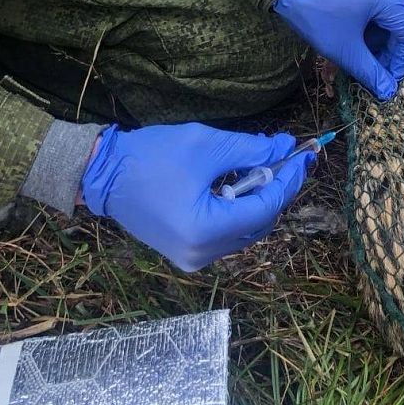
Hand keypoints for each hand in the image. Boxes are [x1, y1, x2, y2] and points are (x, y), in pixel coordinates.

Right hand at [80, 124, 311, 271]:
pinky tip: (239, 184)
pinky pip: (227, 234)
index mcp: (205, 230)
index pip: (266, 207)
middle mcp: (201, 254)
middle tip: (286, 159)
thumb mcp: (205, 146)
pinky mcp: (186, 253)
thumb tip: (285, 148)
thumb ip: (251, 150)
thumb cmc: (149, 157)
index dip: (288, 180)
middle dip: (276, 190)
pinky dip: (238, 210)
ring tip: (262, 167)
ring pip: (246, 231)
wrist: (99, 175)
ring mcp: (193, 258)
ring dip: (258, 200)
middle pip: (260, 223)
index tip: (304, 155)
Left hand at [275, 0, 403, 100]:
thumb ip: (370, 71)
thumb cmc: (313, 10)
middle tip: (375, 67)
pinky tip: (361, 27)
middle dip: (392, 48)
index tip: (388, 79)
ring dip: (384, 32)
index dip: (402, 62)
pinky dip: (378, 13)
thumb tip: (388, 92)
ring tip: (364, 48)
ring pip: (395, 8)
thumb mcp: (343, 47)